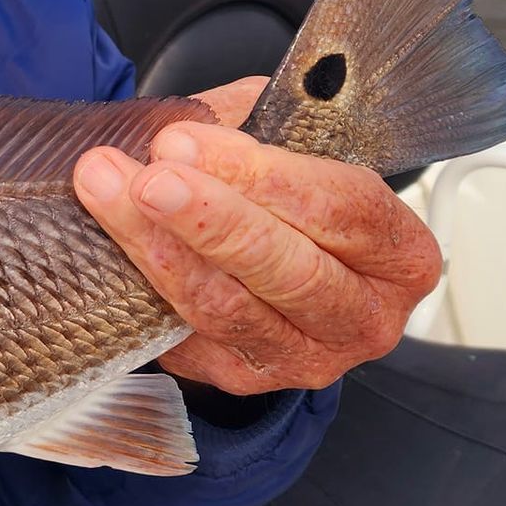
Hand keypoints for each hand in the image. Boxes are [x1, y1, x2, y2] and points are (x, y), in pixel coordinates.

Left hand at [74, 78, 441, 393]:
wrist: (255, 243)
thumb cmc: (280, 188)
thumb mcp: (284, 138)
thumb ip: (249, 127)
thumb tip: (184, 136)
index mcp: (399, 251)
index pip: (342, 209)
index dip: (264, 176)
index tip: (187, 143)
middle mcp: (365, 316)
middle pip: (291, 270)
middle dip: (209, 220)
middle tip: (148, 179)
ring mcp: (306, 357)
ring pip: (228, 307)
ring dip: (157, 248)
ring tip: (105, 192)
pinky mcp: (244, 378)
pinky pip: (187, 337)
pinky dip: (144, 289)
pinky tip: (109, 247)